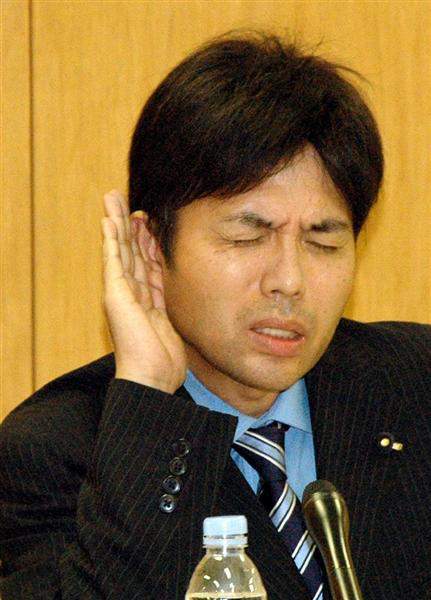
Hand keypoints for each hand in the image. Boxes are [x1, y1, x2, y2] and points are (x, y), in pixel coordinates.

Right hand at [101, 190, 186, 392]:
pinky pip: (113, 261)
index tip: (149, 220)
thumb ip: (171, 301)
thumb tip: (179, 287)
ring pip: (120, 249)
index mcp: (147, 300)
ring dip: (116, 223)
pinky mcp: (115, 293)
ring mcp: (121, 292)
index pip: (147, 263)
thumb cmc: (163, 360)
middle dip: (128, 225)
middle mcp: (132, 293)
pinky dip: (110, 240)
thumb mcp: (174, 322)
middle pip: (130, 251)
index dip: (147, 241)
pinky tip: (108, 221)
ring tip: (112, 199)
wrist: (151, 378)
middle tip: (122, 199)